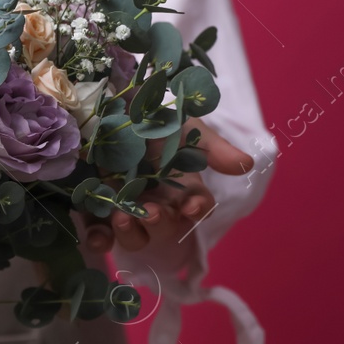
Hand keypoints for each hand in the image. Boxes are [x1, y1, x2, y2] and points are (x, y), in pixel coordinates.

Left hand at [83, 119, 253, 260]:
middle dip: (160, 223)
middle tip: (150, 212)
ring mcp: (126, 208)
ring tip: (122, 218)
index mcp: (182, 187)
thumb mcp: (185, 127)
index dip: (197, 210)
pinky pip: (100, 233)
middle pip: (164, 227)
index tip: (192, 207)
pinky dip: (99, 239)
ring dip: (131, 234)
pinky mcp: (96, 208)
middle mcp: (157, 202)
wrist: (109, 103)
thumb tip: (247, 164)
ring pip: (134, 237)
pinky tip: (96, 237)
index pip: (197, 207)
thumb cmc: (154, 117)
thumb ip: (212, 147)